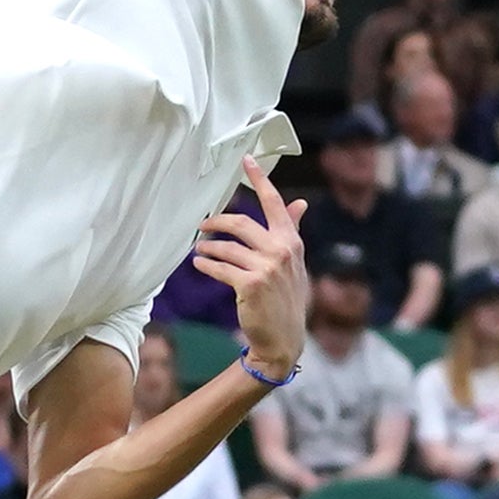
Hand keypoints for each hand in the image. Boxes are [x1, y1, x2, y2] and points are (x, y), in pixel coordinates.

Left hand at [196, 157, 307, 375]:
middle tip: (203, 224)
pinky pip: (221, 267)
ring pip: (227, 247)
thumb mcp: (295, 263)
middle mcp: (281, 250)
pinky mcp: (250, 284)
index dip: (259, 179)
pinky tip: (199, 263)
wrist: (283, 338)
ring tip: (199, 249)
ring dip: (208, 247)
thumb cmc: (287, 298)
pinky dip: (207, 264)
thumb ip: (292, 232)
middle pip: (241, 223)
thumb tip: (299, 204)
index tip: (246, 160)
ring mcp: (266, 268)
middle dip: (217, 221)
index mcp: (291, 241)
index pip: (274, 203)